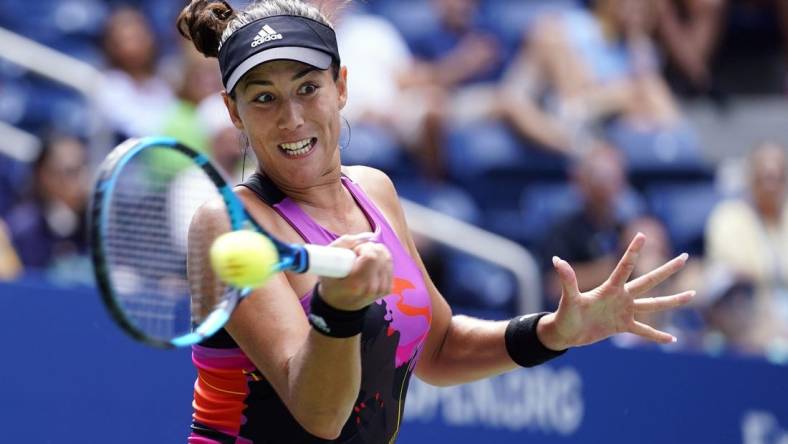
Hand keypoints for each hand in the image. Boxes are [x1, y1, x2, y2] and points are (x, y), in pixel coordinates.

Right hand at [318, 232, 392, 310]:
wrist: (339, 305)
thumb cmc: (331, 282)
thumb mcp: (328, 260)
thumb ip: (345, 242)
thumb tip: (367, 236)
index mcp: (357, 283)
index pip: (371, 256)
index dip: (363, 248)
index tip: (354, 252)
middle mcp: (372, 288)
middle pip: (381, 255)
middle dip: (370, 248)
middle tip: (357, 255)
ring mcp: (382, 289)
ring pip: (387, 257)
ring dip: (376, 253)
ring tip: (362, 261)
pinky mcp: (388, 288)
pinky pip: (389, 264)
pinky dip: (381, 260)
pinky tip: (370, 266)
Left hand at [540, 233, 694, 349]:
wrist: (565, 332)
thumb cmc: (565, 314)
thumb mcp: (568, 298)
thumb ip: (567, 280)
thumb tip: (557, 260)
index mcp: (610, 288)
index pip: (624, 267)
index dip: (633, 251)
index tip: (642, 234)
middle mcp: (622, 297)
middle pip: (649, 281)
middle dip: (666, 270)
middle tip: (684, 257)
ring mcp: (625, 311)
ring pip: (654, 305)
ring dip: (673, 301)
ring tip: (693, 294)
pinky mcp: (623, 326)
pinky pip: (644, 331)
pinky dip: (657, 336)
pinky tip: (673, 339)